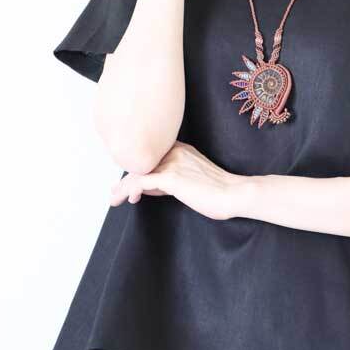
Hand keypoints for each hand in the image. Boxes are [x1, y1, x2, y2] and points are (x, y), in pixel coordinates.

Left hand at [109, 141, 248, 221]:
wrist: (234, 194)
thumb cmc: (219, 191)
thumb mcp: (191, 181)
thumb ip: (170, 180)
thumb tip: (147, 187)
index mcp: (181, 149)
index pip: (151, 157)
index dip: (138, 170)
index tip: (129, 186)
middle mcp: (174, 152)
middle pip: (141, 163)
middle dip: (127, 178)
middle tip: (116, 192)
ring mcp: (172, 163)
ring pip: (137, 172)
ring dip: (123, 187)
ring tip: (114, 199)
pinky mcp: (170, 177)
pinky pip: (140, 182)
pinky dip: (128, 190)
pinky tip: (125, 199)